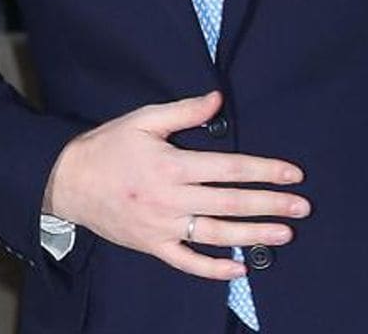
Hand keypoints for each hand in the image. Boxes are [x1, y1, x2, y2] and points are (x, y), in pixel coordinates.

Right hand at [43, 91, 309, 278]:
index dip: (266, 171)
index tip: (293, 175)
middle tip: (301, 207)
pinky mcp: (152, 245)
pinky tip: (240, 268)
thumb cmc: (107, 147)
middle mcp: (171, 199)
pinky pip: (187, 262)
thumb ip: (184, 110)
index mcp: (172, 165)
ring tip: (283, 235)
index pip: (230, 169)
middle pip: (230, 203)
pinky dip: (214, 269)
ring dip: (252, 236)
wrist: (66, 182)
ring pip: (216, 234)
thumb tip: (218, 98)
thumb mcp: (143, 119)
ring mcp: (162, 227)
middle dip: (270, 205)